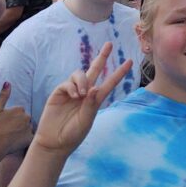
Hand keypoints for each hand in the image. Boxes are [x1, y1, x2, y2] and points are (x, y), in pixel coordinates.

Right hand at [0, 82, 32, 154]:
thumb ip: (3, 96)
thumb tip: (8, 83)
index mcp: (19, 109)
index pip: (19, 112)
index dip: (12, 118)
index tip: (5, 123)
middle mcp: (27, 117)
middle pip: (24, 119)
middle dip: (18, 124)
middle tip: (8, 131)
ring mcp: (29, 128)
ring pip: (28, 128)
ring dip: (22, 131)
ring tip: (11, 138)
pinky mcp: (30, 139)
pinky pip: (30, 138)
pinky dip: (25, 140)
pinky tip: (16, 142)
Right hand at [30, 42, 133, 156]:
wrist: (54, 142)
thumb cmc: (73, 134)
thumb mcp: (86, 120)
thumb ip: (91, 105)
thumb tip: (95, 87)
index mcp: (96, 99)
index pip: (110, 82)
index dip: (119, 72)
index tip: (130, 61)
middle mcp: (85, 92)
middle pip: (95, 69)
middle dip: (102, 56)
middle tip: (109, 44)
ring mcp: (72, 91)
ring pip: (80, 74)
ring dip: (83, 81)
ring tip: (81, 95)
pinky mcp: (59, 93)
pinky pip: (67, 82)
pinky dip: (72, 87)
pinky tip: (74, 96)